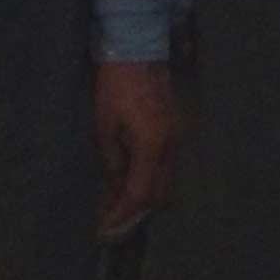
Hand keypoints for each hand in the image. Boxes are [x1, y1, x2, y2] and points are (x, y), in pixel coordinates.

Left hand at [93, 60, 183, 235]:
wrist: (138, 50)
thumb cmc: (116, 85)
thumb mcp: (105, 125)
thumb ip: (113, 161)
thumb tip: (115, 188)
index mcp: (152, 146)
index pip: (140, 194)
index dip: (121, 215)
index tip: (104, 229)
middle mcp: (170, 146)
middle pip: (162, 195)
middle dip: (138, 212)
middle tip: (111, 219)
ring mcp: (176, 138)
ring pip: (167, 182)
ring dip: (145, 197)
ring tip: (117, 201)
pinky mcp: (173, 130)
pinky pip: (166, 166)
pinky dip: (150, 179)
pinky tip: (129, 178)